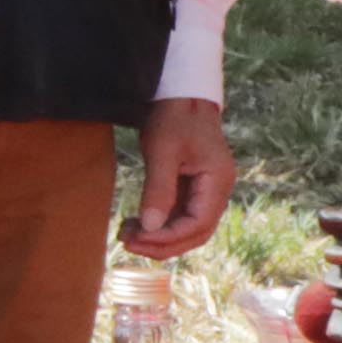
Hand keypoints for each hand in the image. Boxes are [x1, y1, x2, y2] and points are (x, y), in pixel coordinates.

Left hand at [132, 97, 237, 258]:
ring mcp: (207, 191)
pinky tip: (134, 224)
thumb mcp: (162, 151)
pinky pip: (179, 215)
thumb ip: (158, 189)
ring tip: (126, 236)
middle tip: (127, 244)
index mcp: (218, 182)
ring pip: (187, 227)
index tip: (137, 238)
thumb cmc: (174, 119)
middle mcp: (217, 191)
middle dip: (163, 244)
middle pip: (196, 233)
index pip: (198, 224)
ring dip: (159, 237)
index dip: (168, 237)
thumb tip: (150, 226)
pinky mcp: (193, 188)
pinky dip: (159, 224)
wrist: (182, 98)